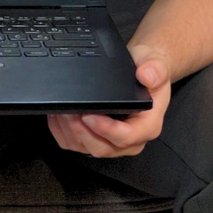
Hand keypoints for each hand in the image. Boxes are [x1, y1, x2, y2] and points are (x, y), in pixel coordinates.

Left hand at [47, 45, 170, 157]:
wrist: (141, 71)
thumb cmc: (147, 72)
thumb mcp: (155, 65)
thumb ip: (155, 70)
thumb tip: (146, 75)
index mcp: (147, 126)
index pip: (126, 137)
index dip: (106, 130)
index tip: (89, 116)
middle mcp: (131, 139)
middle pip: (102, 147)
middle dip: (82, 132)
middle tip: (68, 112)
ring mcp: (113, 142)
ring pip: (86, 148)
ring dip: (70, 132)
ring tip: (61, 111)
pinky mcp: (97, 138)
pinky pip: (76, 144)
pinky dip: (63, 132)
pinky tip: (57, 116)